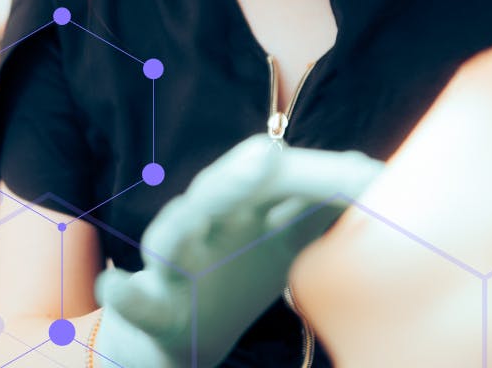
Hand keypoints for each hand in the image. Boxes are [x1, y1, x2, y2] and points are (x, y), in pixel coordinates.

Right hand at [90, 134, 382, 366]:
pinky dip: (124, 294)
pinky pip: (134, 299)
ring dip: (187, 215)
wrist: (173, 336)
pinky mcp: (149, 307)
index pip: (281, 180)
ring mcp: (173, 264)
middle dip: (243, 172)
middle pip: (224, 191)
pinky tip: (116, 286)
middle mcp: (207, 225)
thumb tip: (375, 173)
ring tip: (197, 216)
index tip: (372, 178)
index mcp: (246, 210)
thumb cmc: (234, 274)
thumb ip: (321, 207)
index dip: (322, 176)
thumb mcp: (285, 242)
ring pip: (173, 231)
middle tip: (268, 155)